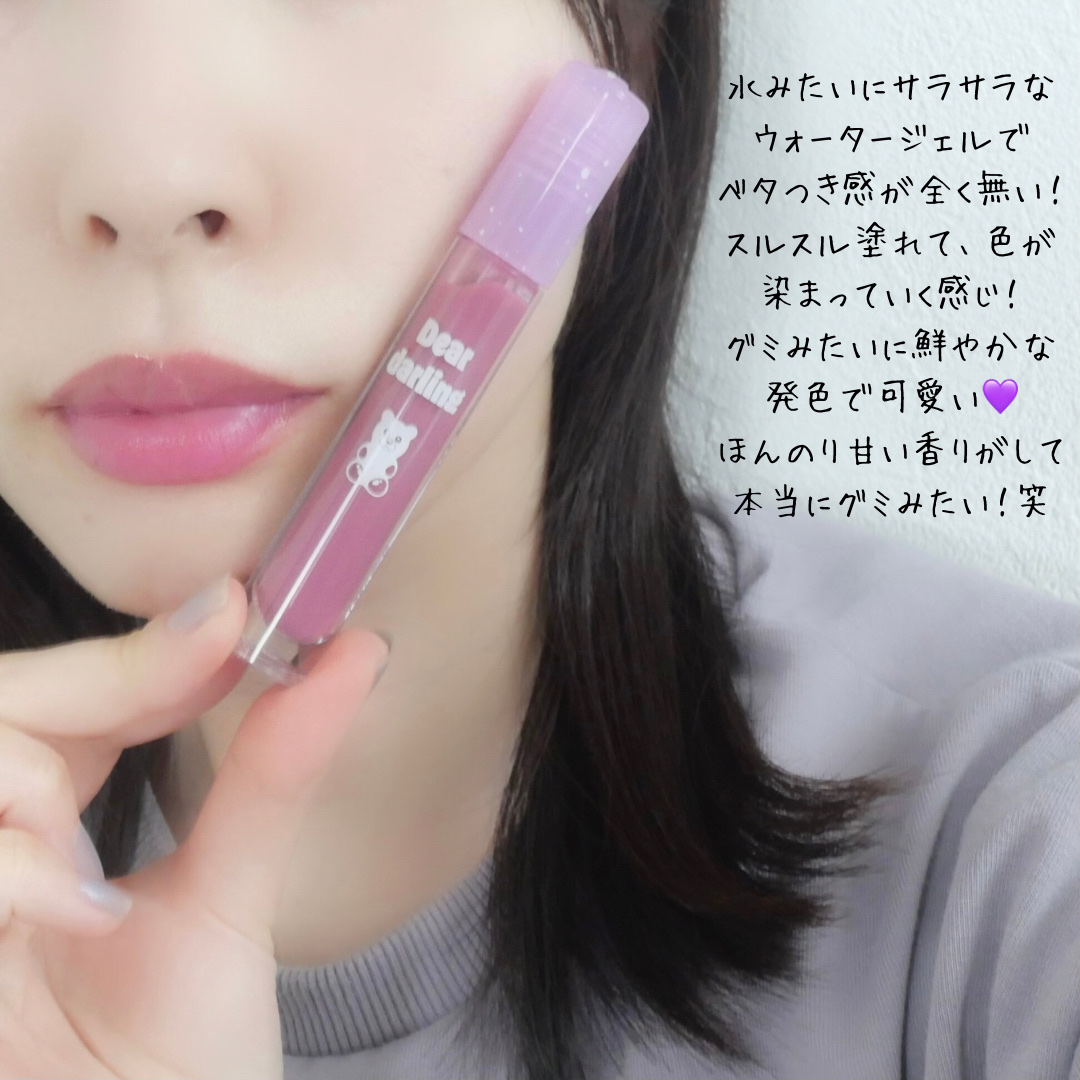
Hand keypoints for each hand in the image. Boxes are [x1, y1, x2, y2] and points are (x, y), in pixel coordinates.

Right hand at [0, 577, 389, 1078]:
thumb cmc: (179, 1061)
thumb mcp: (228, 904)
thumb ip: (271, 779)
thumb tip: (358, 652)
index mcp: (54, 827)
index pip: (78, 699)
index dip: (145, 650)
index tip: (233, 608)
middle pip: (5, 701)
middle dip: (96, 680)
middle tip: (201, 664)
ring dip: (27, 775)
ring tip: (96, 858)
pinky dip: (7, 866)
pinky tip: (77, 911)